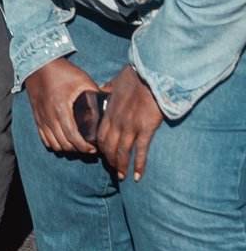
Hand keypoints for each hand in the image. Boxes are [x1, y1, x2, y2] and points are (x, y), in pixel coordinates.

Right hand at [23, 57, 100, 153]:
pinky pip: (44, 138)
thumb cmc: (61, 70)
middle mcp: (49, 116)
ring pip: (54, 144)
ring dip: (66, 148)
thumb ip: (96, 91)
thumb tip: (112, 98)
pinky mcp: (37, 117)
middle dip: (78, 150)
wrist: (37, 64)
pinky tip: (63, 139)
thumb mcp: (81, 79)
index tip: (94, 148)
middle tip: (88, 147)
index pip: (73, 137)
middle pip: (64, 144)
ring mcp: (42, 118)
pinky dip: (54, 143)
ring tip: (76, 144)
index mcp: (61, 109)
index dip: (84, 147)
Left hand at [97, 64, 163, 180]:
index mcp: (109, 111)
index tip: (102, 154)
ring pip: (122, 151)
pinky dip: (139, 165)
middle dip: (110, 159)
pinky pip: (141, 151)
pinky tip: (138, 176)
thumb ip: (106, 89)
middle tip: (113, 169)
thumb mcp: (115, 82)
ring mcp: (131, 126)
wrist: (151, 74)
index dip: (100, 147)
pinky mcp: (146, 129)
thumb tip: (100, 89)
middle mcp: (117, 121)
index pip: (99, 134)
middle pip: (108, 146)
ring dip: (121, 165)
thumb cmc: (135, 77)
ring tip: (122, 176)